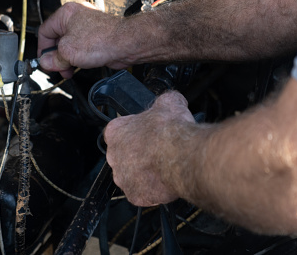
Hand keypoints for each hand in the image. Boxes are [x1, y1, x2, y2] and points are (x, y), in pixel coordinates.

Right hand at [37, 2, 128, 78]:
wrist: (125, 44)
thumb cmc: (102, 40)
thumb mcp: (68, 52)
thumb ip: (53, 59)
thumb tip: (45, 62)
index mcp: (66, 14)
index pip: (45, 31)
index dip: (42, 49)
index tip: (44, 62)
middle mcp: (76, 17)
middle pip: (57, 39)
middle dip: (56, 57)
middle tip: (57, 68)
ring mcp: (87, 26)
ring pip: (69, 45)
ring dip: (67, 59)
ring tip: (68, 70)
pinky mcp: (95, 36)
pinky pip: (80, 48)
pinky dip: (77, 57)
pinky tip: (79, 65)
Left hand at [104, 91, 195, 205]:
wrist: (181, 156)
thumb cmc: (171, 131)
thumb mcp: (169, 103)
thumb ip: (164, 101)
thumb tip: (170, 100)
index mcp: (116, 131)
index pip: (119, 133)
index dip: (135, 134)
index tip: (147, 136)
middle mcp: (114, 156)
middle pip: (124, 157)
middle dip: (139, 156)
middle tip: (157, 153)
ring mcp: (123, 178)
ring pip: (132, 177)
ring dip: (144, 174)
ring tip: (164, 168)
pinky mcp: (134, 195)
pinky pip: (142, 194)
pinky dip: (153, 191)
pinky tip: (165, 183)